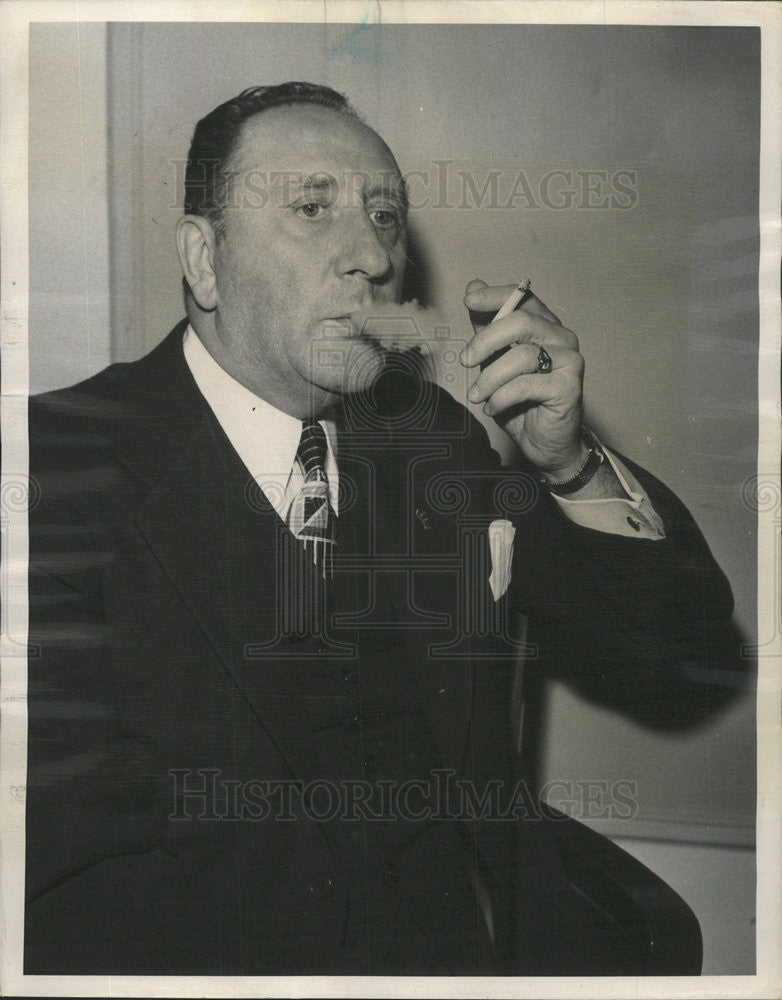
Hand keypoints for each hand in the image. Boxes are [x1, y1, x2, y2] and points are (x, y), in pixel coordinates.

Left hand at [460, 279, 585, 475]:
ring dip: (490, 378)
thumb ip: (487, 328)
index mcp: (545, 326)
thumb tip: (474, 287)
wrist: (545, 442)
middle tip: (466, 360)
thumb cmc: (521, 401)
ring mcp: (569, 361)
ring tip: (478, 396)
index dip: (495, 295)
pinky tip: (494, 408)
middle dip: (486, 340)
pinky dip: (501, 398)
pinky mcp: (569, 386)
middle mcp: (562, 338)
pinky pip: (525, 385)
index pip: (523, 298)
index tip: (469, 300)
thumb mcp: (495, 361)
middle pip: (521, 321)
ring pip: (520, 355)